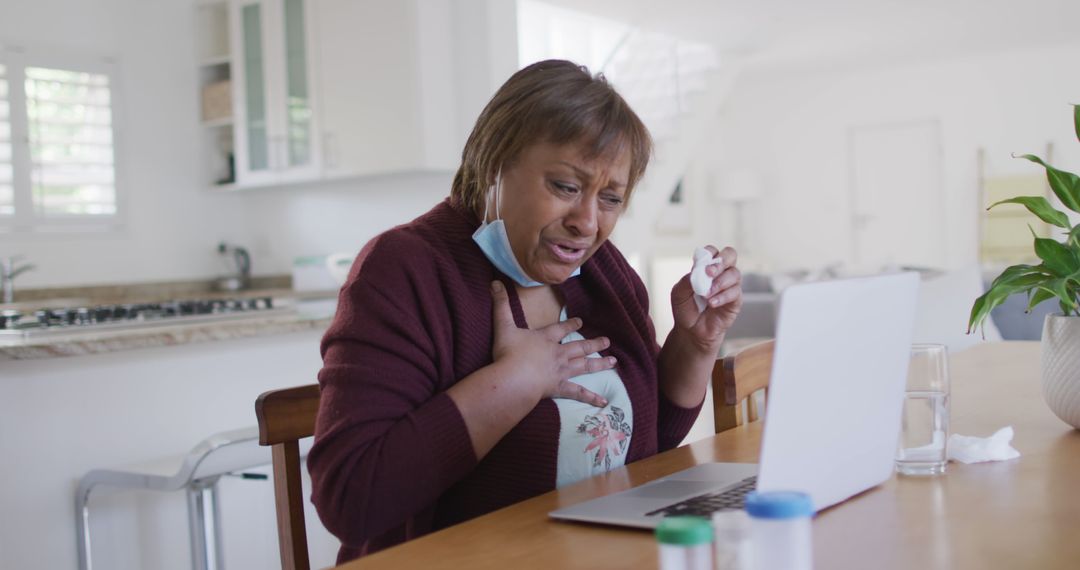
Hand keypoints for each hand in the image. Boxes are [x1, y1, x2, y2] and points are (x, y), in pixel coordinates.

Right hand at [490, 281, 612, 406]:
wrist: (514, 378)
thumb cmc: (508, 353)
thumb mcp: (503, 326)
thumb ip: (501, 305)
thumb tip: (495, 282)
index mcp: (545, 338)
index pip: (561, 328)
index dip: (571, 325)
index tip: (581, 322)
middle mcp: (557, 354)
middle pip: (579, 347)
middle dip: (593, 343)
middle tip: (607, 341)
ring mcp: (561, 371)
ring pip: (584, 366)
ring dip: (599, 363)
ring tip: (613, 362)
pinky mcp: (560, 388)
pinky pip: (579, 393)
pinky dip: (591, 398)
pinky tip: (603, 402)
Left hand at [670, 246, 742, 353]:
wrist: (691, 331)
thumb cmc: (686, 309)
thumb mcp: (679, 293)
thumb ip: (687, 280)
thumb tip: (698, 271)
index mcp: (706, 268)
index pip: (713, 252)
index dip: (709, 253)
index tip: (701, 265)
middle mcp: (720, 274)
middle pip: (731, 255)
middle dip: (721, 261)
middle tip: (709, 273)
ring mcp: (729, 286)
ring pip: (735, 274)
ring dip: (719, 283)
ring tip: (706, 295)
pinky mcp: (736, 300)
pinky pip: (736, 292)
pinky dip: (723, 297)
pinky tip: (712, 304)